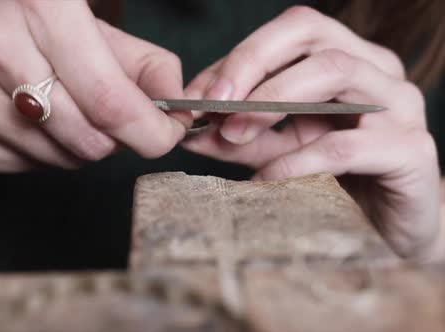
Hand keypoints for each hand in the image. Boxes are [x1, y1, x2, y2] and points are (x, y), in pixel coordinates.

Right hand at [0, 0, 190, 171]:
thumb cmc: (17, 26)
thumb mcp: (85, 25)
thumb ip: (141, 63)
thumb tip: (180, 106)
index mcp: (38, 5)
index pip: (109, 97)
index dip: (150, 130)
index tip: (164, 136)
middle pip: (90, 137)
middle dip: (115, 138)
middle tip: (110, 118)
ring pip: (63, 157)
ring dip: (79, 145)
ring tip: (60, 109)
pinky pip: (30, 167)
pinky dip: (45, 153)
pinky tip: (25, 120)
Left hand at [182, 6, 443, 261]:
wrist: (389, 233)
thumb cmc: (334, 183)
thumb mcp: (276, 152)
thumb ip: (237, 137)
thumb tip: (187, 131)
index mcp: (348, 60)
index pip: (292, 32)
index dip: (239, 57)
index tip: (195, 94)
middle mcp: (378, 71)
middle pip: (313, 37)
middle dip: (252, 65)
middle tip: (212, 104)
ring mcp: (400, 107)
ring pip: (336, 72)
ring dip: (272, 100)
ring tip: (233, 133)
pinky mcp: (410, 151)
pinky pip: (345, 146)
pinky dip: (296, 160)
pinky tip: (266, 179)